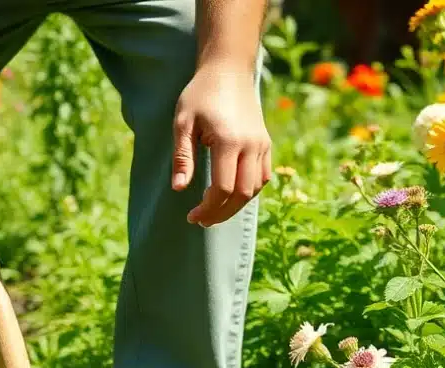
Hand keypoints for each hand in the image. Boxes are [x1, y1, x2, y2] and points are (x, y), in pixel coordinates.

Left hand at [172, 69, 271, 226]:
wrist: (228, 70)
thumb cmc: (200, 94)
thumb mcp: (182, 123)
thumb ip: (182, 157)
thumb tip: (179, 189)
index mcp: (228, 140)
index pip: (223, 188)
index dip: (207, 208)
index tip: (191, 216)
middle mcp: (251, 145)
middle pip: (242, 194)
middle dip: (221, 213)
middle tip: (202, 221)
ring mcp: (262, 144)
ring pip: (255, 189)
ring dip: (235, 205)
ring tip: (214, 211)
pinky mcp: (266, 143)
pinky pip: (263, 177)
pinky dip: (249, 192)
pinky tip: (230, 195)